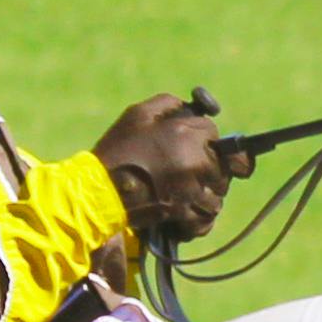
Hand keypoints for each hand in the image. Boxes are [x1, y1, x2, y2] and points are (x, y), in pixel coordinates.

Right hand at [98, 96, 231, 242]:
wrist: (98, 190)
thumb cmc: (118, 150)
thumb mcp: (138, 115)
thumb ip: (169, 105)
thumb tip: (192, 107)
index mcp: (186, 136)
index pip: (213, 133)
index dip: (201, 137)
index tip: (189, 142)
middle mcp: (195, 163)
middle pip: (223, 164)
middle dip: (211, 164)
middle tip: (191, 167)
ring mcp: (191, 190)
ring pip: (219, 192)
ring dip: (208, 191)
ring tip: (188, 188)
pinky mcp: (184, 213)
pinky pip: (207, 216)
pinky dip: (202, 215)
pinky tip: (189, 208)